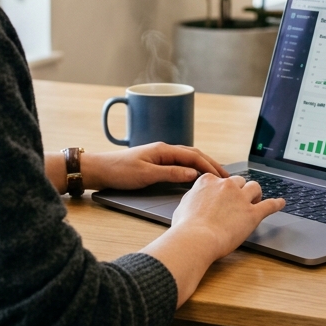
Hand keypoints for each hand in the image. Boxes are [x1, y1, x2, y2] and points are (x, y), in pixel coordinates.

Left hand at [81, 143, 228, 191]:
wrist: (99, 170)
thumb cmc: (119, 171)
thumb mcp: (146, 174)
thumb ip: (170, 173)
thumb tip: (193, 173)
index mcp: (163, 149)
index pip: (193, 155)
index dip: (209, 165)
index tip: (222, 176)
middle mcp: (163, 150)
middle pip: (194, 154)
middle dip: (211, 163)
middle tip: (225, 176)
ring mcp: (159, 156)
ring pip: (187, 158)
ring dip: (203, 165)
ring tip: (215, 176)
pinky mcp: (155, 163)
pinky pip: (179, 163)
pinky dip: (192, 168)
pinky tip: (196, 176)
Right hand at [142, 173, 286, 304]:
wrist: (196, 239)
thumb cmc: (186, 227)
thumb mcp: (183, 205)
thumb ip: (193, 198)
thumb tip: (196, 199)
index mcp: (208, 181)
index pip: (219, 179)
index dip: (222, 189)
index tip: (223, 195)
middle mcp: (226, 186)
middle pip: (239, 181)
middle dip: (240, 190)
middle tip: (240, 199)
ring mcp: (240, 198)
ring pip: (254, 187)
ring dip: (256, 193)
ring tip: (257, 199)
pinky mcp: (252, 213)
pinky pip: (269, 205)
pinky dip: (276, 204)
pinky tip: (281, 203)